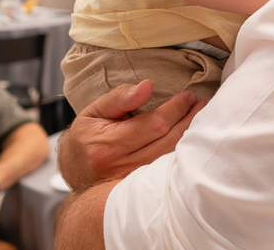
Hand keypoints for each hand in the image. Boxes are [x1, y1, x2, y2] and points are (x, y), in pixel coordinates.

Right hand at [57, 80, 204, 192]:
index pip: (154, 125)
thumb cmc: (84, 137)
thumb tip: (147, 86)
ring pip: (170, 158)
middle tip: (200, 104)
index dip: (175, 109)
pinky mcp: (139, 187)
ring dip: (188, 136)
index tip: (188, 96)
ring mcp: (131, 181)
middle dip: (188, 120)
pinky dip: (180, 152)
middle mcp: (120, 166)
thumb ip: (120, 98)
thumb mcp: (94, 111)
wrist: (73, 170)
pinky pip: (166, 170)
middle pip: (167, 141)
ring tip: (199, 117)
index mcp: (108, 145)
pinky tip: (189, 138)